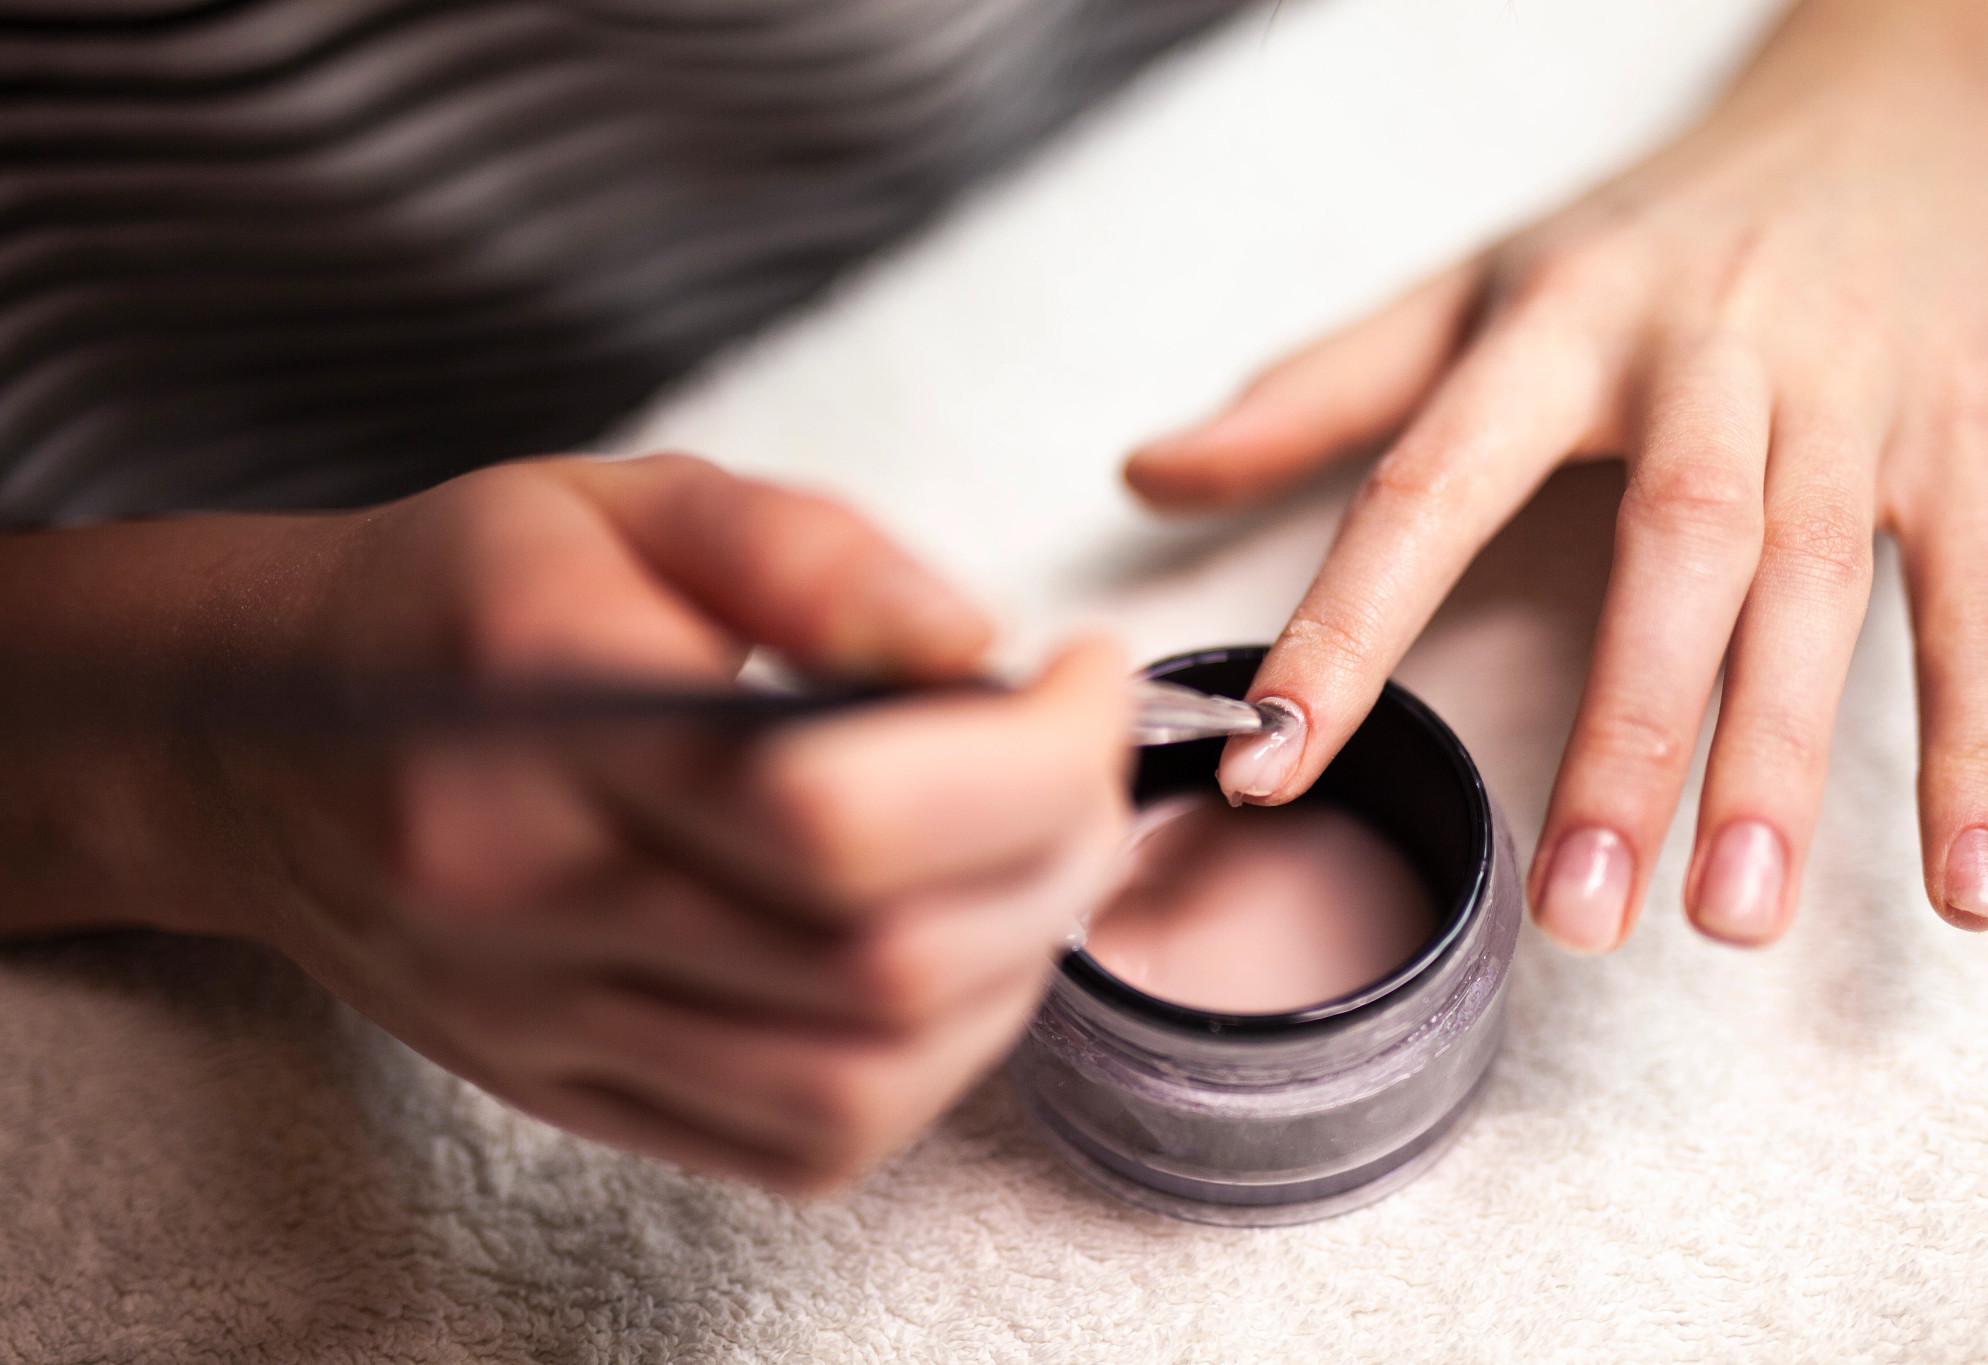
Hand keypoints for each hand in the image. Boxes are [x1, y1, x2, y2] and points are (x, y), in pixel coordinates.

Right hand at [0, 455, 1131, 1192]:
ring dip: (1012, 970)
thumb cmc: (463, 598)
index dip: (1024, 756)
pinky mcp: (574, 1094)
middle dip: (1054, 856)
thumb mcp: (624, 501)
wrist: (263, 742)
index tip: (1085, 675)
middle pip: (875, 960)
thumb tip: (979, 644)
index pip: (828, 809)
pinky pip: (801, 1144)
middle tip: (1081, 760)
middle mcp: (531, 897)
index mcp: (542, 717)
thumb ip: (806, 553)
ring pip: (855, 1079)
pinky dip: (929, 1064)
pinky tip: (949, 958)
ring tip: (1033, 854)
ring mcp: (548, 1023)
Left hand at [1125, 0, 1987, 950]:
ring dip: (1778, 757)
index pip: (1430, 486)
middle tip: (1576, 910)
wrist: (1889, 109)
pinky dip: (1983, 749)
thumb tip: (1147, 471)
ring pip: (1820, 589)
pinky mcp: (1965, 443)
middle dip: (1625, 735)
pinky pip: (1980, 604)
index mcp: (1557, 330)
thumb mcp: (1472, 289)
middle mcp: (1706, 364)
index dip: (1344, 628)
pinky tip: (1964, 885)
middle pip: (1672, 548)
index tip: (1275, 767)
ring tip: (1733, 915)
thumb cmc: (1650, 233)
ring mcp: (1849, 404)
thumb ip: (1312, 393)